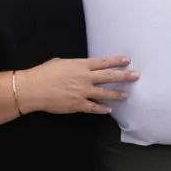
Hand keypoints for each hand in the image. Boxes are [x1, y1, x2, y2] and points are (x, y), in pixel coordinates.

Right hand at [15, 57, 137, 115]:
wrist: (34, 89)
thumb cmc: (44, 73)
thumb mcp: (60, 63)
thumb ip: (73, 65)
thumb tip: (79, 68)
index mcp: (80, 65)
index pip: (103, 62)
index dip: (116, 61)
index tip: (127, 60)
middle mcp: (85, 78)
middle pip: (109, 76)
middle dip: (124, 76)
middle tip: (135, 76)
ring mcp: (83, 92)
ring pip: (105, 93)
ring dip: (117, 94)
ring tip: (126, 95)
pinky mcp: (78, 105)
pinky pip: (94, 108)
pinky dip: (102, 109)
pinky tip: (108, 110)